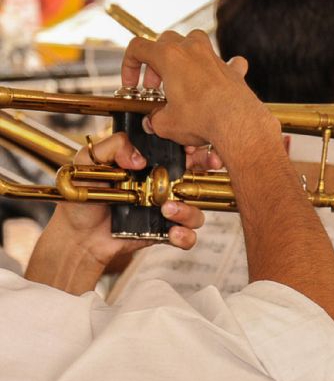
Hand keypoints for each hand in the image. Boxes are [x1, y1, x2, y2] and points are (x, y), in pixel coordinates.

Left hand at [52, 132, 205, 265]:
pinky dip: (185, 235)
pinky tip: (172, 233)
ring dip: (188, 209)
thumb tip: (139, 158)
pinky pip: (188, 235)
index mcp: (148, 164)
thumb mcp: (88, 161)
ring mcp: (165, 209)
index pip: (176, 148)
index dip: (190, 145)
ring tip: (167, 208)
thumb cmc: (83, 197)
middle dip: (208, 166)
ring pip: (196, 207)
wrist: (78, 235)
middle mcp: (161, 185)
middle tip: (209, 165)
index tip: (191, 146)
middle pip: (197, 172)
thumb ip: (112, 147)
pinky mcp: (164, 232)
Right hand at [121, 30, 279, 148]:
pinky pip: (228, 61)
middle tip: (155, 87)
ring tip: (181, 78)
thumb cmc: (201, 119)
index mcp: (169, 56)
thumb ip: (155, 120)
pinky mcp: (233, 71)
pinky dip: (221, 68)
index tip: (132, 85)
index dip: (128, 66)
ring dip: (184, 55)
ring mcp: (214, 58)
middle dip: (156, 63)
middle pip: (165, 41)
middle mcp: (192, 50)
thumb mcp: (166, 124)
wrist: (237, 124)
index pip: (138, 47)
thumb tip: (154, 122)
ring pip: (195, 41)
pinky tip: (218, 79)